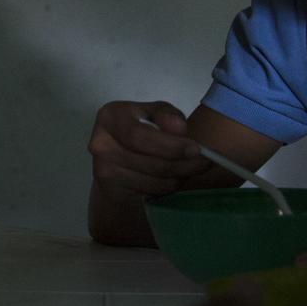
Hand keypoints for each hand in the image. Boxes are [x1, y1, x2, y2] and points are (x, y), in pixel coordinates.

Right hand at [88, 100, 213, 200]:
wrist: (114, 159)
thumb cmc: (139, 131)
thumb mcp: (153, 114)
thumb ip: (166, 115)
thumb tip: (179, 129)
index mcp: (110, 116)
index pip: (140, 136)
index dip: (171, 145)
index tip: (197, 149)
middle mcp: (100, 143)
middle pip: (152, 162)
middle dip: (184, 164)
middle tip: (206, 163)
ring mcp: (104, 169)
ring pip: (155, 179)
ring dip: (180, 176)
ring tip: (190, 168)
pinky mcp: (112, 189)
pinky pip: (151, 191)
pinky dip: (168, 186)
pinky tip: (173, 177)